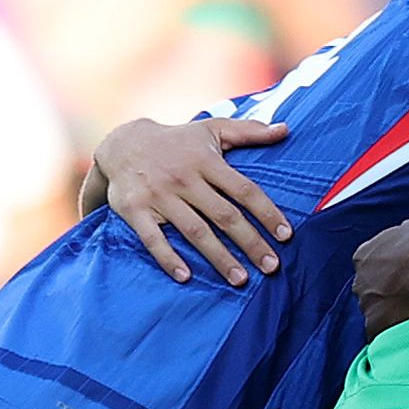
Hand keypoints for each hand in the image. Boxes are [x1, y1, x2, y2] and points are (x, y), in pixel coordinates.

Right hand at [101, 118, 290, 283]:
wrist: (121, 143)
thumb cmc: (177, 141)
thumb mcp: (211, 129)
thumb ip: (249, 131)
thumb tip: (285, 129)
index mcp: (206, 161)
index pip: (244, 190)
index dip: (267, 213)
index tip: (286, 235)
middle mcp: (184, 179)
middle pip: (224, 215)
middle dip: (250, 243)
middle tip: (271, 267)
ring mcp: (159, 196)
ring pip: (195, 231)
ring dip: (219, 257)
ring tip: (240, 279)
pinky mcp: (135, 210)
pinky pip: (153, 238)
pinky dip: (168, 258)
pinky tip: (186, 277)